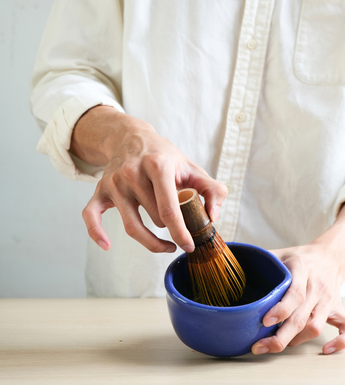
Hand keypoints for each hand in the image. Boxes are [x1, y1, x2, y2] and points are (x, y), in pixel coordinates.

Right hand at [71, 106, 227, 252]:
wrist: (132, 137)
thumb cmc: (165, 157)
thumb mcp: (192, 167)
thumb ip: (213, 190)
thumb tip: (212, 217)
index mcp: (157, 166)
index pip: (169, 210)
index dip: (180, 233)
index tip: (188, 246)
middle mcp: (132, 173)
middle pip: (154, 219)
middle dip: (169, 226)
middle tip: (177, 221)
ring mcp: (113, 183)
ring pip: (131, 226)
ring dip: (150, 239)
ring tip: (164, 241)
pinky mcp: (100, 190)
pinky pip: (91, 216)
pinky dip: (96, 233)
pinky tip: (106, 245)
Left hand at [251, 198, 344, 355]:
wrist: (330, 255)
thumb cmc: (300, 257)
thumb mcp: (280, 253)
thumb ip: (260, 260)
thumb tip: (230, 263)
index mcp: (302, 269)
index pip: (295, 293)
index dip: (281, 309)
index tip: (265, 321)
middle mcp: (317, 286)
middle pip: (303, 316)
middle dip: (281, 336)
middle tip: (260, 346)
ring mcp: (329, 299)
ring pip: (317, 326)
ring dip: (297, 340)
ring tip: (275, 346)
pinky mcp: (339, 309)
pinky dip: (340, 342)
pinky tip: (324, 350)